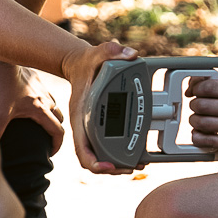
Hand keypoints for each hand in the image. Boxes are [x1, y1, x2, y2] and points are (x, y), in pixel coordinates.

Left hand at [0, 59, 63, 153]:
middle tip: (45, 140)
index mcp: (40, 109)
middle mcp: (44, 97)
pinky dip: (41, 100)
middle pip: (59, 117)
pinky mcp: (32, 77)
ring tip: (37, 122)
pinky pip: (43, 91)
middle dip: (55, 129)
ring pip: (52, 103)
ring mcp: (40, 85)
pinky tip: (26, 102)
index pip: (58, 131)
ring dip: (49, 113)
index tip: (50, 153)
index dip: (57, 146)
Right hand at [62, 40, 138, 173]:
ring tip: (137, 164)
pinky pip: (106, 146)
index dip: (94, 161)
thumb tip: (131, 54)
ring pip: (100, 155)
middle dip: (112, 167)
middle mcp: (84, 126)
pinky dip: (118, 153)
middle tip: (132, 167)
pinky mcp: (99, 126)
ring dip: (117, 164)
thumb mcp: (97, 53)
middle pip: (93, 158)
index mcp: (80, 116)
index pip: (82, 148)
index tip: (108, 165)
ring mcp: (91, 128)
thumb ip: (111, 50)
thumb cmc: (87, 64)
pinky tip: (135, 153)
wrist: (80, 65)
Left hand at [188, 77, 217, 153]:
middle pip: (202, 105)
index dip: (196, 88)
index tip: (194, 92)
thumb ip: (214, 82)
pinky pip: (206, 140)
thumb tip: (190, 86)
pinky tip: (200, 132)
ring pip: (202, 123)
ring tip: (198, 119)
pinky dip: (197, 136)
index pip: (209, 87)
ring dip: (194, 121)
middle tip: (197, 106)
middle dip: (194, 105)